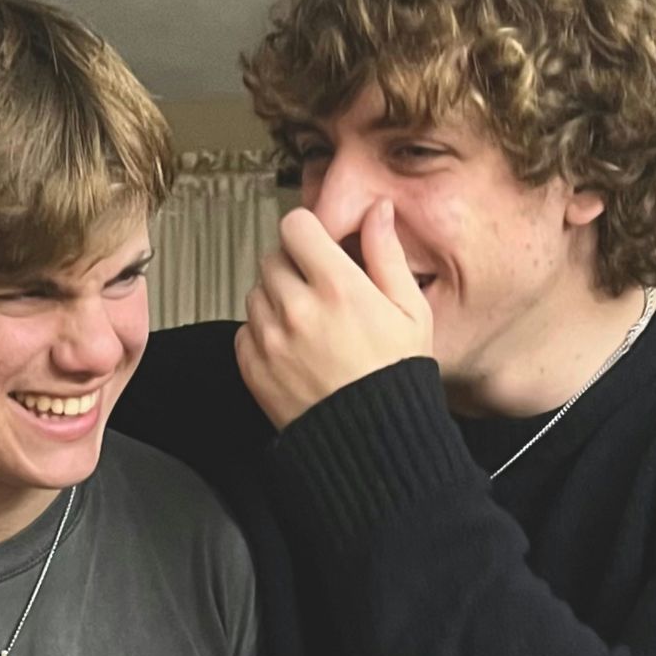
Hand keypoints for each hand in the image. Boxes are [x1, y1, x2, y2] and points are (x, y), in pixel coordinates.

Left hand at [235, 200, 431, 429]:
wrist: (372, 443)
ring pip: (257, 291)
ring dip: (278, 299)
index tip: (319, 246)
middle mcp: (298, 309)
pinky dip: (264, 333)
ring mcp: (271, 339)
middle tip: (321, 291)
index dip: (309, 232)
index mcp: (338, 288)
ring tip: (311, 324)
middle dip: (295, 266)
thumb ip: (387, 254)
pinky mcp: (253, 367)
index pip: (296, 226)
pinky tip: (296, 348)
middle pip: (273, 257)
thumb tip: (376, 211)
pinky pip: (245, 329)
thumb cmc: (396, 378)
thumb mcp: (410, 311)